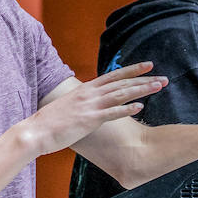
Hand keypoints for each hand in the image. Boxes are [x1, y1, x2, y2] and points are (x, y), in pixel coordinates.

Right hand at [24, 63, 166, 154]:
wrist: (34, 132)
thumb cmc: (51, 122)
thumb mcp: (69, 105)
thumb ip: (83, 102)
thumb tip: (92, 102)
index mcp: (86, 89)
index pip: (114, 76)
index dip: (132, 70)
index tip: (148, 65)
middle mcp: (90, 94)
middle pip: (122, 83)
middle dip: (143, 79)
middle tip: (162, 77)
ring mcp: (89, 106)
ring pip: (121, 94)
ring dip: (141, 90)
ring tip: (158, 86)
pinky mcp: (88, 120)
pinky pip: (111, 113)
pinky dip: (126, 109)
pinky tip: (140, 107)